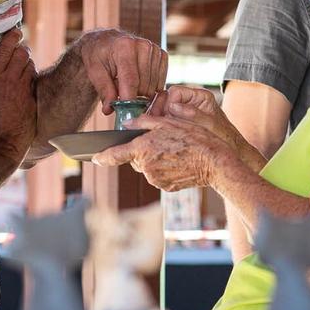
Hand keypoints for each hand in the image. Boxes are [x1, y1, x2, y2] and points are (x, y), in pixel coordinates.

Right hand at [0, 27, 37, 154]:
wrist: (1, 144)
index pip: (6, 47)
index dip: (12, 37)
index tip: (14, 32)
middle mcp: (9, 80)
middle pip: (22, 52)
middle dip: (21, 48)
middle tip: (18, 50)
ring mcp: (23, 89)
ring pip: (30, 63)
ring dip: (26, 62)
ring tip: (20, 67)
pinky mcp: (31, 98)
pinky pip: (33, 79)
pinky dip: (29, 77)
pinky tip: (24, 82)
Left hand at [74, 29, 167, 111]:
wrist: (107, 40)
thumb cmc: (99, 56)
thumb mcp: (95, 72)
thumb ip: (104, 90)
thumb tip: (109, 109)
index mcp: (124, 47)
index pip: (131, 80)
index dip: (129, 99)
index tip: (127, 114)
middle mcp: (143, 46)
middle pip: (144, 86)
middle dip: (133, 95)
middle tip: (120, 92)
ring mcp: (154, 50)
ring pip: (153, 86)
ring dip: (141, 92)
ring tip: (128, 83)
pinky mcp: (162, 55)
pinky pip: (160, 82)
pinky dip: (150, 87)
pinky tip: (139, 81)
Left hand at [93, 117, 224, 190]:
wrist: (215, 162)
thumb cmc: (193, 138)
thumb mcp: (168, 123)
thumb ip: (143, 123)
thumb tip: (127, 126)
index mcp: (142, 149)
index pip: (114, 155)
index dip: (102, 156)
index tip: (94, 157)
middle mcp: (145, 167)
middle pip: (135, 159)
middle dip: (142, 151)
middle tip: (162, 142)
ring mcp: (155, 179)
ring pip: (147, 167)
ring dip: (155, 159)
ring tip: (175, 151)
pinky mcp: (166, 187)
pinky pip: (159, 176)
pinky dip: (165, 168)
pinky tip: (179, 161)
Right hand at [151, 86, 262, 171]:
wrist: (234, 153)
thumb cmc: (225, 138)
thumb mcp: (209, 125)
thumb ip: (192, 115)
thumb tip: (172, 107)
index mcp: (200, 96)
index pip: (174, 92)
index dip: (165, 104)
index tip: (161, 118)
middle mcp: (191, 102)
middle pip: (166, 101)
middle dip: (158, 113)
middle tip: (153, 126)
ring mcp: (186, 114)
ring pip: (164, 113)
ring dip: (159, 122)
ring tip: (155, 134)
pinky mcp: (182, 125)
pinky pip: (167, 124)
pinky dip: (162, 130)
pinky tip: (160, 139)